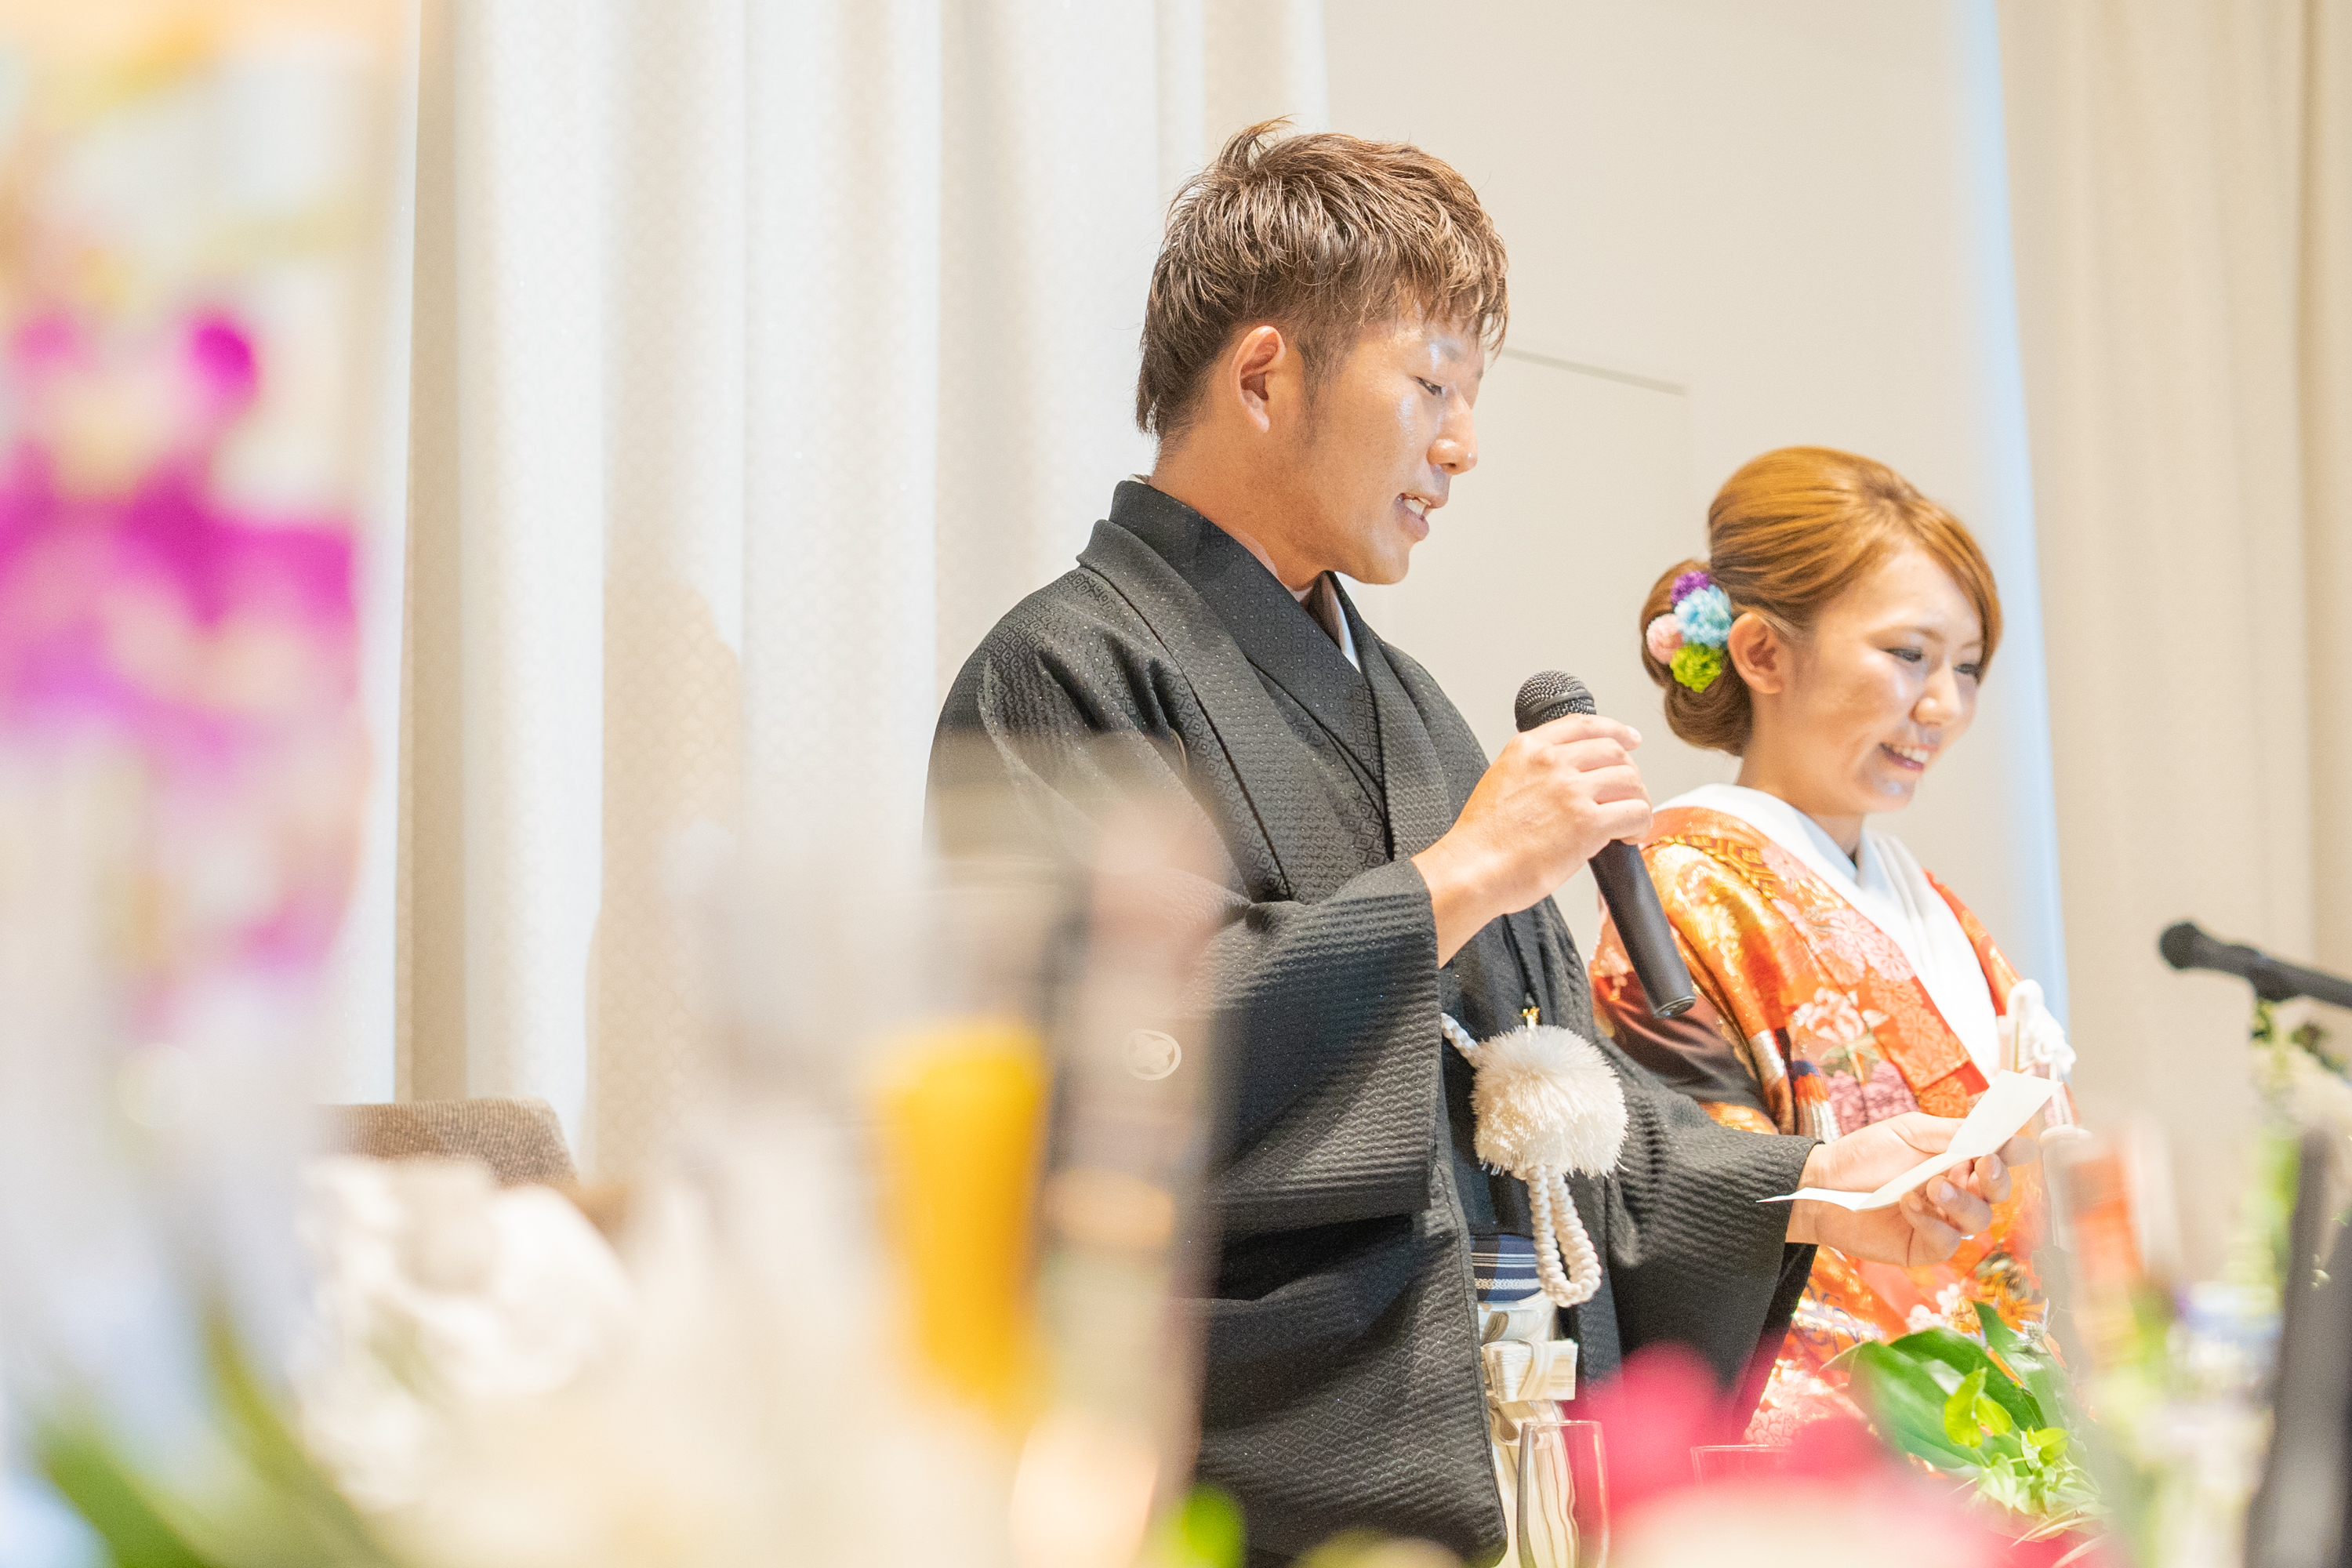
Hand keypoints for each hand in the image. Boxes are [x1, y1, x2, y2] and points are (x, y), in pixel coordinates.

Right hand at [1411, 713, 1650, 962]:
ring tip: (1630, 822)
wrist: (1473, 869)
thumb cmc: (1482, 840)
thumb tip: (1566, 782)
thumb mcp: (1500, 781)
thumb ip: (1533, 771)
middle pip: (1614, 752)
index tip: (1629, 739)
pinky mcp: (1588, 822)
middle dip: (1630, 774)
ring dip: (1638, 801)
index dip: (1615, 730)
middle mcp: (1551, 762)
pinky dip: (1640, 825)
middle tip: (1630, 795)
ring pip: (1630, 781)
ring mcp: (1571, 790)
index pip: (1583, 725)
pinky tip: (1629, 837)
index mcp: (1527, 749)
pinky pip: (1635, 812)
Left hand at [1785, 1112, 2039, 1267]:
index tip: (2017, 1146)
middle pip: (1997, 1194)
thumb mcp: (1908, 1132)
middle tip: (1984, 1164)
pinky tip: (1908, 1205)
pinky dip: (1931, 1222)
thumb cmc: (1864, 1155)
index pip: (1997, 1159)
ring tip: (1932, 1187)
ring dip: (1961, 1201)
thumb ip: (1951, 1133)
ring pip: (1978, 1219)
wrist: (1822, 1186)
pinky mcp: (1926, 1247)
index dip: (2012, 1153)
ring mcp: (1943, 1221)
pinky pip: (1948, 1242)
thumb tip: (1993, 1131)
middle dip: (1997, 1180)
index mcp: (1957, 1161)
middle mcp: (1957, 1192)